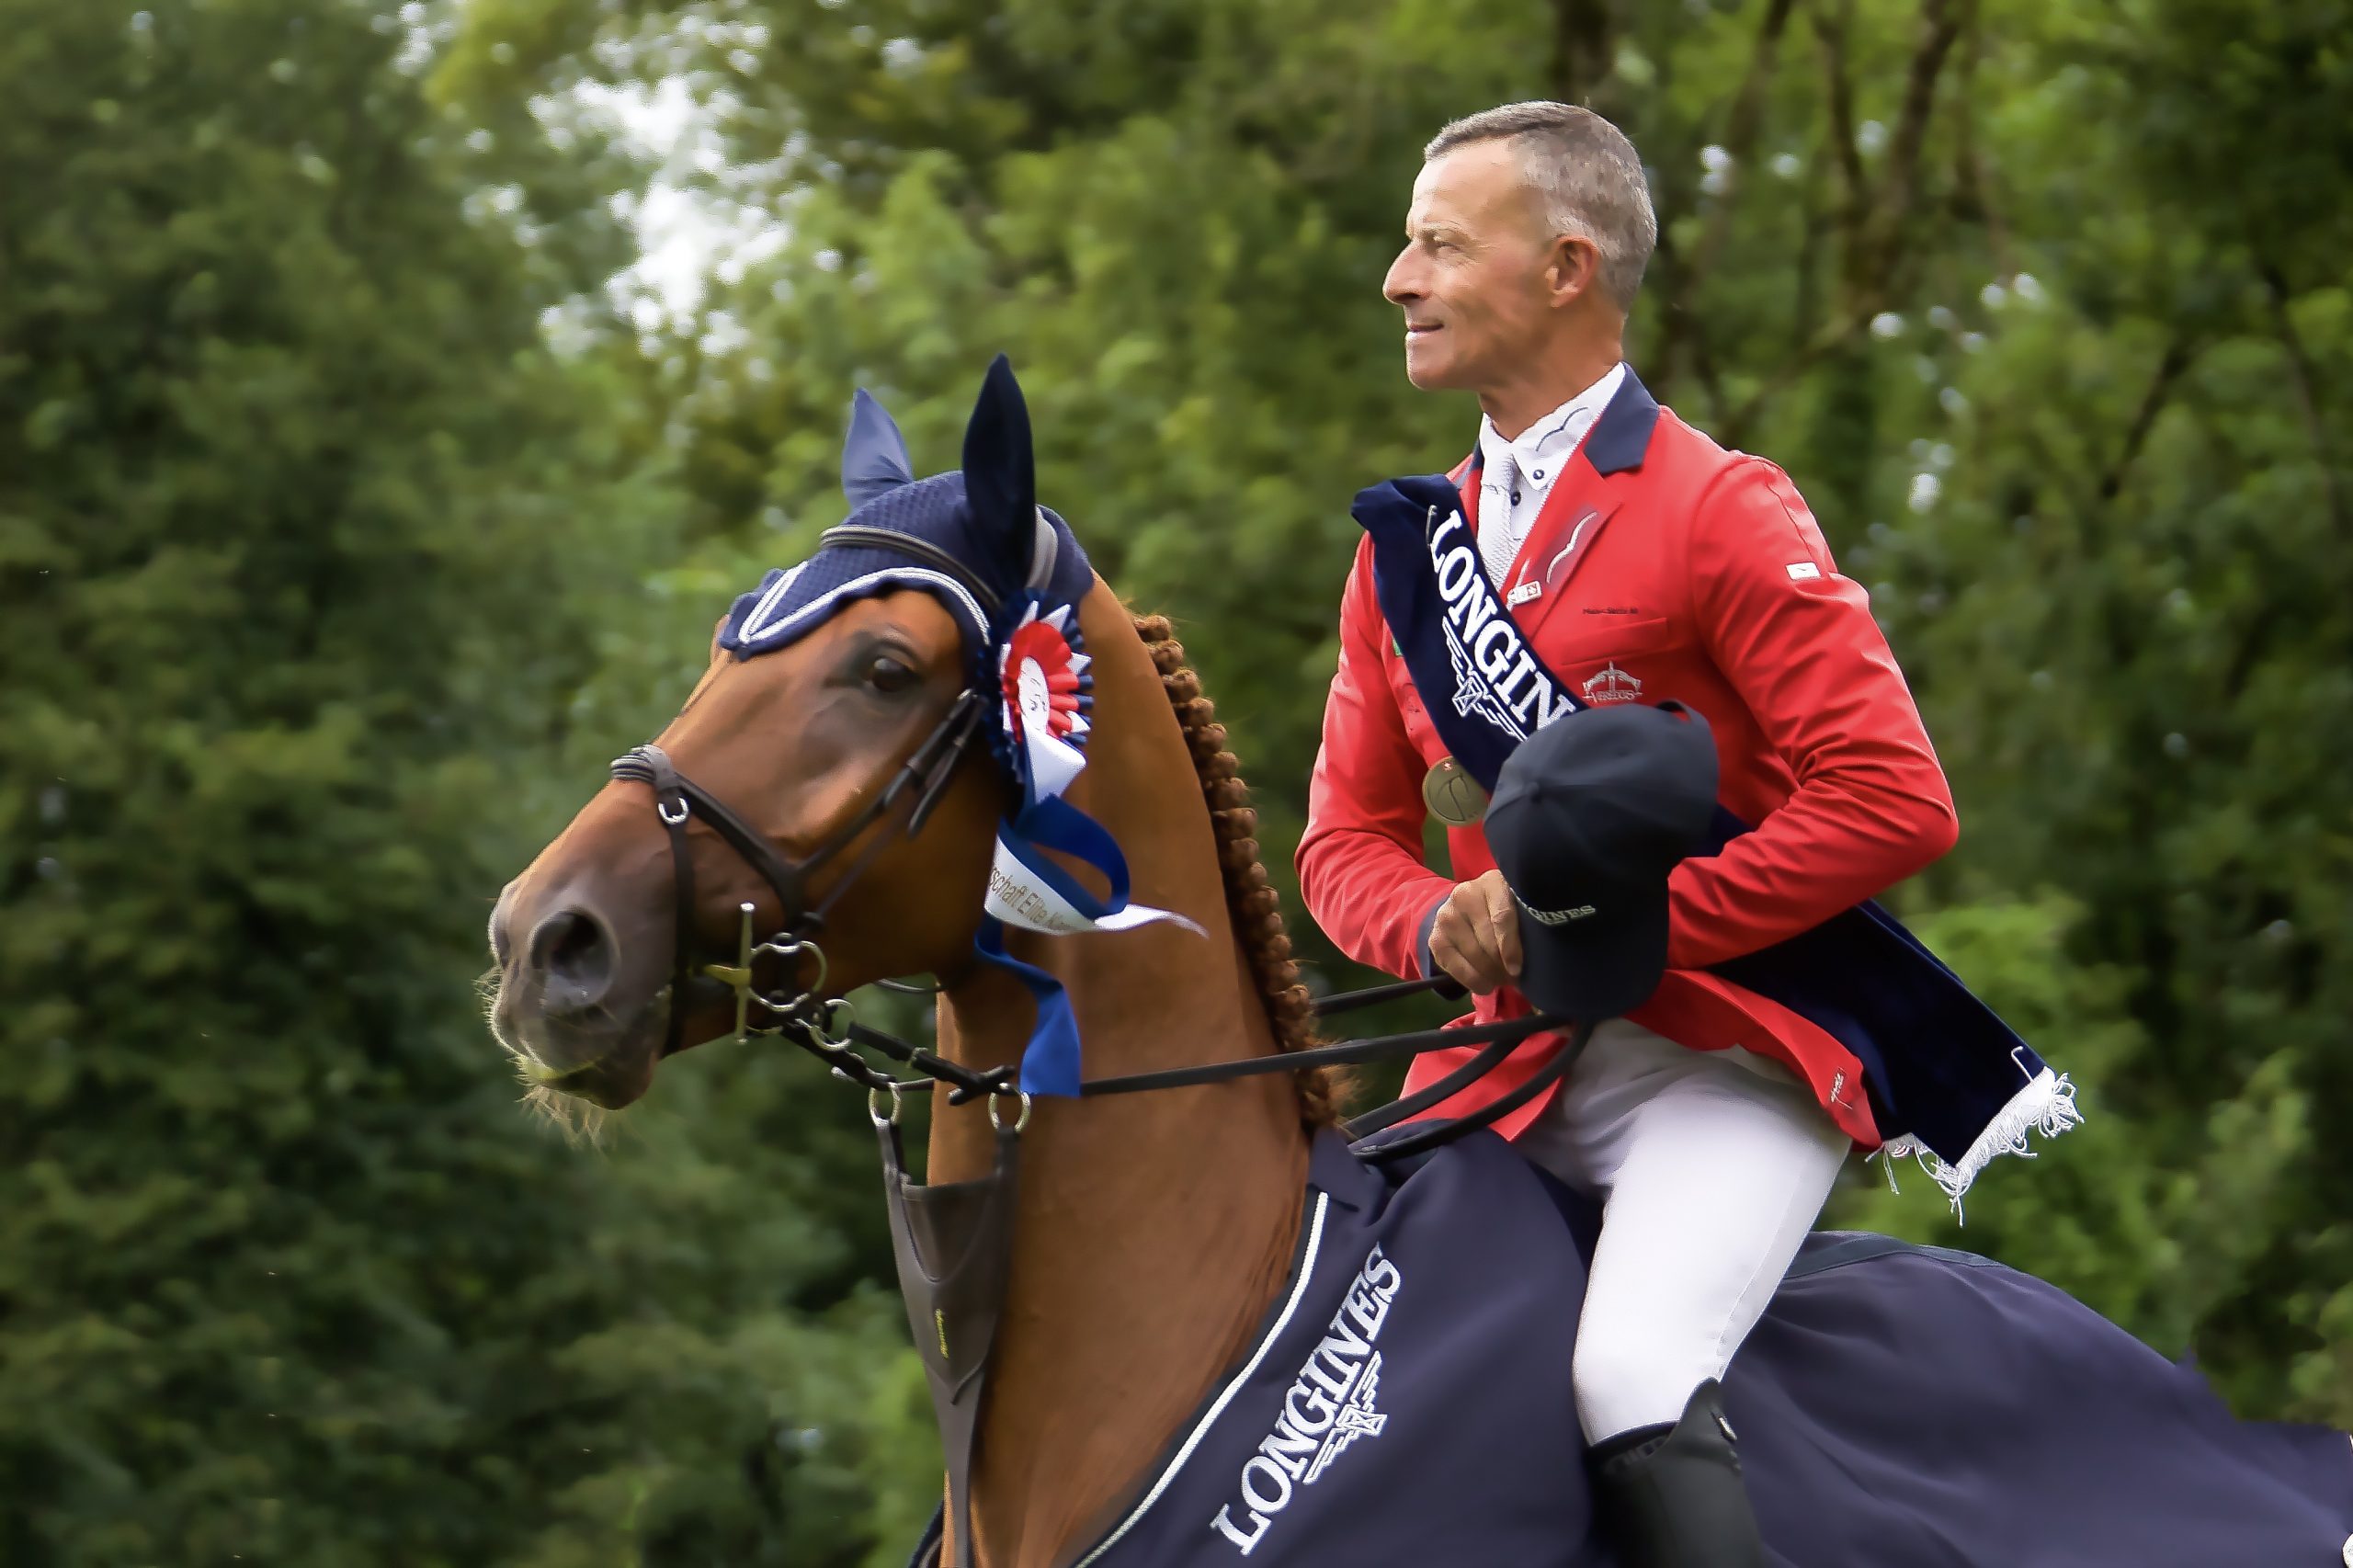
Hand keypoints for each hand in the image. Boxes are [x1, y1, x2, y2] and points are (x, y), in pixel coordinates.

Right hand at [1427, 870, 1522, 995]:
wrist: (1465, 910)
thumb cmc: (1503, 911)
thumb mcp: (1518, 908)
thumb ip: (1527, 924)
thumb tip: (1541, 960)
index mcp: (1492, 882)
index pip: (1502, 917)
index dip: (1511, 947)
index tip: (1518, 969)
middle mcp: (1464, 894)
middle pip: (1488, 941)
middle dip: (1504, 966)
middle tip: (1515, 977)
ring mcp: (1446, 915)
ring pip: (1475, 956)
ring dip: (1492, 976)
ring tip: (1503, 979)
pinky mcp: (1435, 938)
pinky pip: (1457, 969)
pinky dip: (1475, 982)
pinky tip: (1486, 984)